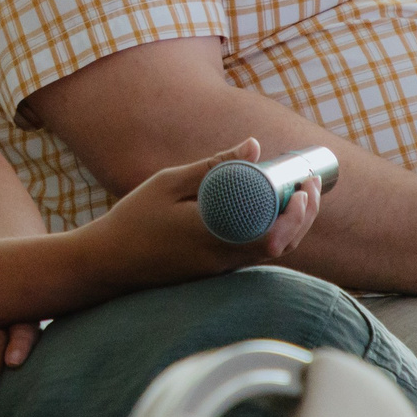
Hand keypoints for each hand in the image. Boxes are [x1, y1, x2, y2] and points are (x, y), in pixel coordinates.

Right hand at [87, 139, 323, 292]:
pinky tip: (269, 208)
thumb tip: (254, 145)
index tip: (302, 185)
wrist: (108, 264)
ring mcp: (221, 269)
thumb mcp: (168, 183)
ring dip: (292, 224)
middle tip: (308, 184)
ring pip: (273, 252)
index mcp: (214, 237)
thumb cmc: (134, 219)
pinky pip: (255, 253)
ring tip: (295, 192)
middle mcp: (224, 260)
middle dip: (305, 215)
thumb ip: (213, 166)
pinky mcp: (216, 271)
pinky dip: (272, 231)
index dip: (298, 213)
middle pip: (283, 245)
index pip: (274, 235)